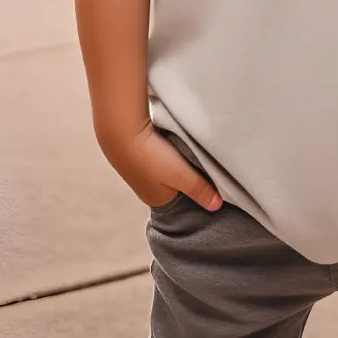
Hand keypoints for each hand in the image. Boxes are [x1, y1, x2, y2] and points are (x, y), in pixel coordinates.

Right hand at [106, 120, 222, 211]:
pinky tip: (176, 143)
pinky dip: (171, 151)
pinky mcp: (141, 153)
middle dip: (190, 176)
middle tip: (206, 164)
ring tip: (191, 152)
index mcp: (158, 199)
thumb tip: (216, 207)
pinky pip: (162, 156)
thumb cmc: (151, 157)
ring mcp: (143, 171)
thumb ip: (200, 190)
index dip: (199, 192)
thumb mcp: (181, 175)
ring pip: (171, 169)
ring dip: (181, 162)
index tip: (214, 182)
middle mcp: (149, 188)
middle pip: (178, 185)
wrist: (120, 130)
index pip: (185, 201)